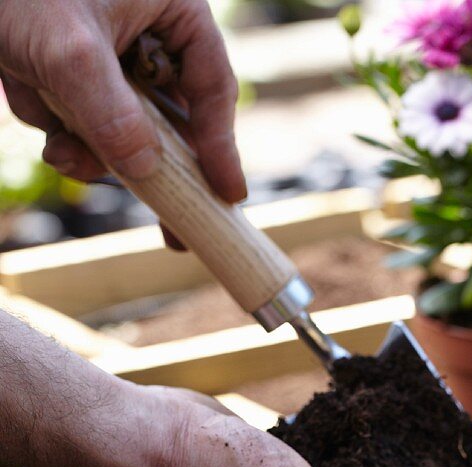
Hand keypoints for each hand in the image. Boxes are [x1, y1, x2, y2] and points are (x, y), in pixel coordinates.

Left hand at [0, 0, 244, 202]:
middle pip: (172, 121)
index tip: (228, 194)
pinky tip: (36, 113)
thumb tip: (148, 170)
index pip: (211, 87)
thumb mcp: (70, 51)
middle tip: (175, 231)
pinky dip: (59, 129)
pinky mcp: (73, 73)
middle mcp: (147, 34)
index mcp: (171, 9)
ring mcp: (110, 57)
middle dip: (148, 165)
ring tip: (60, 148)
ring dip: (90, 148)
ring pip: (123, 130)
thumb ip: (112, 113)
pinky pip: (83, 123)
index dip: (221, 145)